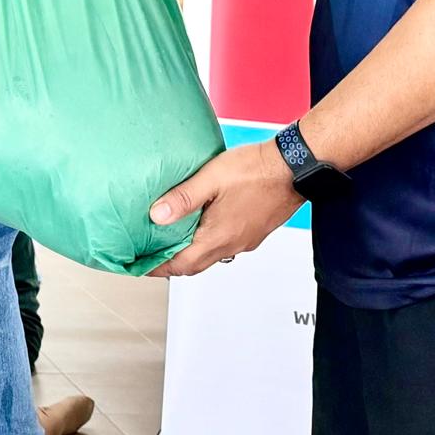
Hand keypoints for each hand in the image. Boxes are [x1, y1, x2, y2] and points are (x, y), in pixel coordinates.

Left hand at [145, 141, 301, 276]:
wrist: (295, 167)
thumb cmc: (257, 170)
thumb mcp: (211, 178)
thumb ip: (183, 197)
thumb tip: (157, 215)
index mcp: (219, 236)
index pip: (180, 264)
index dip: (157, 267)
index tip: (139, 266)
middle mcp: (233, 243)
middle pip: (195, 264)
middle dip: (170, 263)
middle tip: (150, 255)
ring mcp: (246, 239)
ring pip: (211, 254)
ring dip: (189, 252)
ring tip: (171, 240)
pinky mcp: (255, 230)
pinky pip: (226, 243)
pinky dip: (207, 241)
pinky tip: (201, 225)